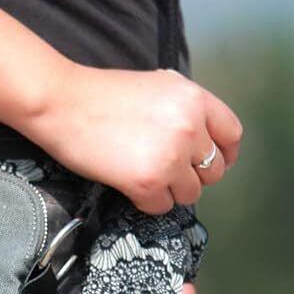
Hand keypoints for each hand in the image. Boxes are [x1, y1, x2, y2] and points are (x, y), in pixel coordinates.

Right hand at [27, 64, 242, 214]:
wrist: (62, 104)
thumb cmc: (101, 95)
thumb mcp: (157, 86)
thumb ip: (184, 108)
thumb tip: (199, 136)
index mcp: (195, 99)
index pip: (231, 135)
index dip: (223, 154)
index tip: (209, 163)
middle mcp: (190, 128)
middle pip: (213, 171)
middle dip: (192, 176)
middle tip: (167, 173)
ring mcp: (170, 157)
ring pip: (190, 193)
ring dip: (170, 192)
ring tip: (145, 179)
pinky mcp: (147, 181)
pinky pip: (162, 207)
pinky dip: (147, 202)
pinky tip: (128, 186)